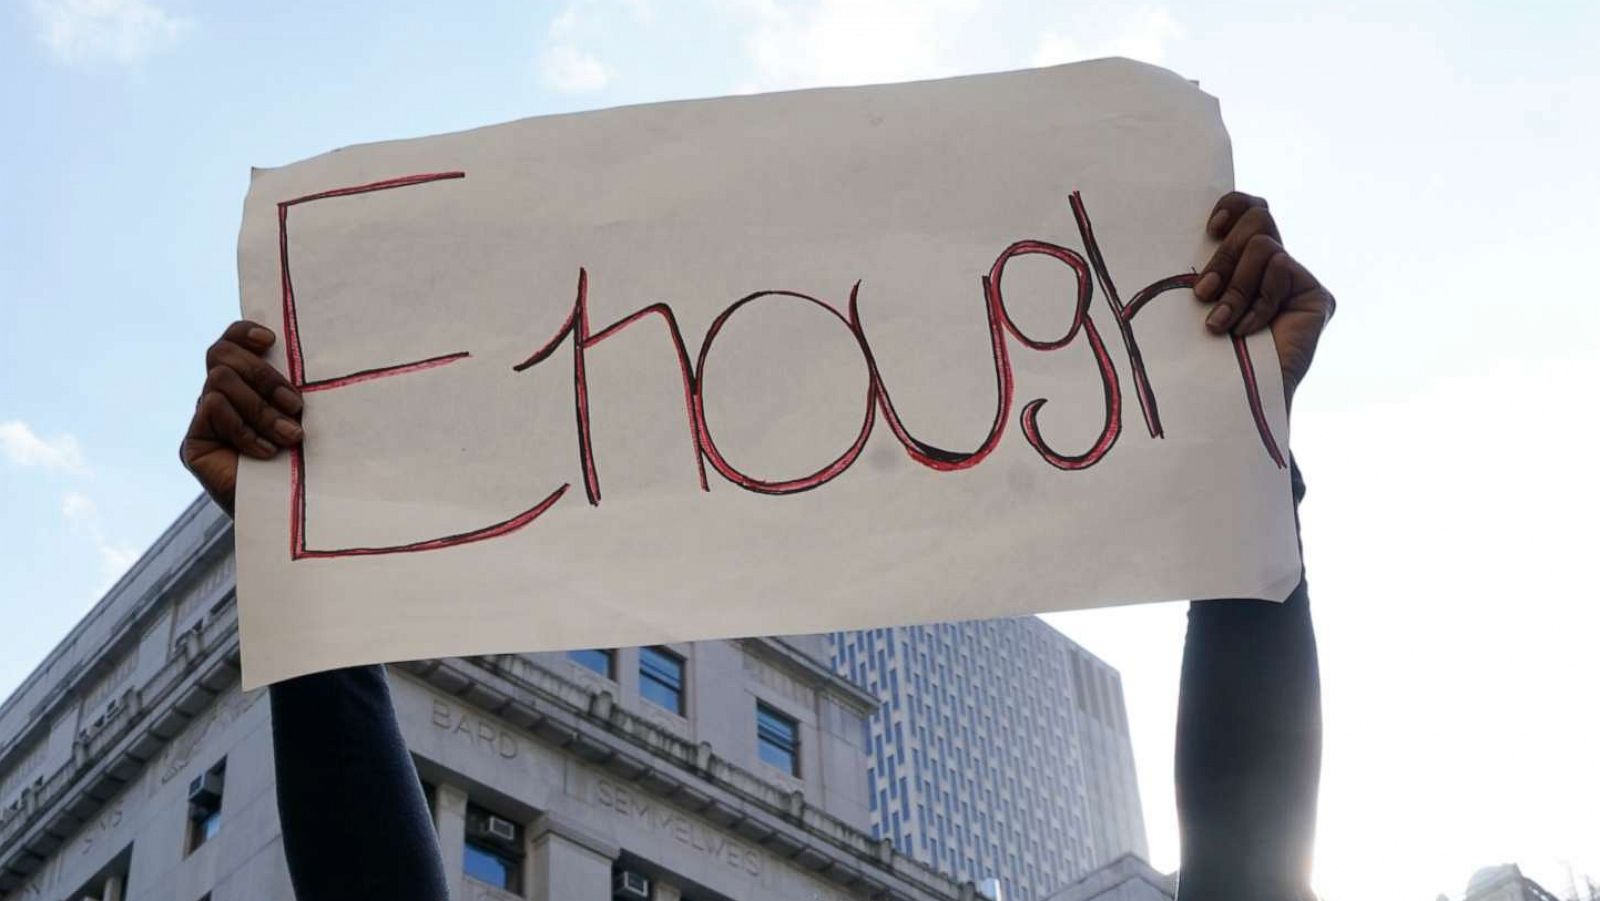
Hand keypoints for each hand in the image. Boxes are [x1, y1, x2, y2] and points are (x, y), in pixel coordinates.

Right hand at [180, 321, 303, 515]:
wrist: (292, 514)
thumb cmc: (308, 462)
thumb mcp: (303, 416)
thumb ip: (291, 386)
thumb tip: (299, 350)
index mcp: (245, 385)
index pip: (230, 342)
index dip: (243, 332)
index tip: (271, 340)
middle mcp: (218, 397)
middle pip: (222, 355)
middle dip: (264, 376)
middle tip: (297, 407)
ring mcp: (203, 420)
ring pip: (221, 380)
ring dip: (261, 408)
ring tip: (290, 437)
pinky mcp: (192, 443)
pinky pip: (213, 408)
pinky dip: (245, 429)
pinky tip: (267, 453)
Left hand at [1191, 192, 1335, 402]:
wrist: (1233, 398)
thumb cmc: (1206, 352)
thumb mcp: (1200, 301)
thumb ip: (1207, 266)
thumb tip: (1193, 231)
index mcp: (1245, 259)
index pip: (1249, 208)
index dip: (1233, 205)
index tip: (1210, 228)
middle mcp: (1274, 265)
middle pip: (1257, 218)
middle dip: (1223, 256)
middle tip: (1203, 293)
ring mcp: (1297, 280)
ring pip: (1263, 246)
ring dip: (1235, 287)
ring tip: (1220, 323)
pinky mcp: (1316, 296)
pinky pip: (1280, 271)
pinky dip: (1257, 302)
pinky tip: (1248, 332)